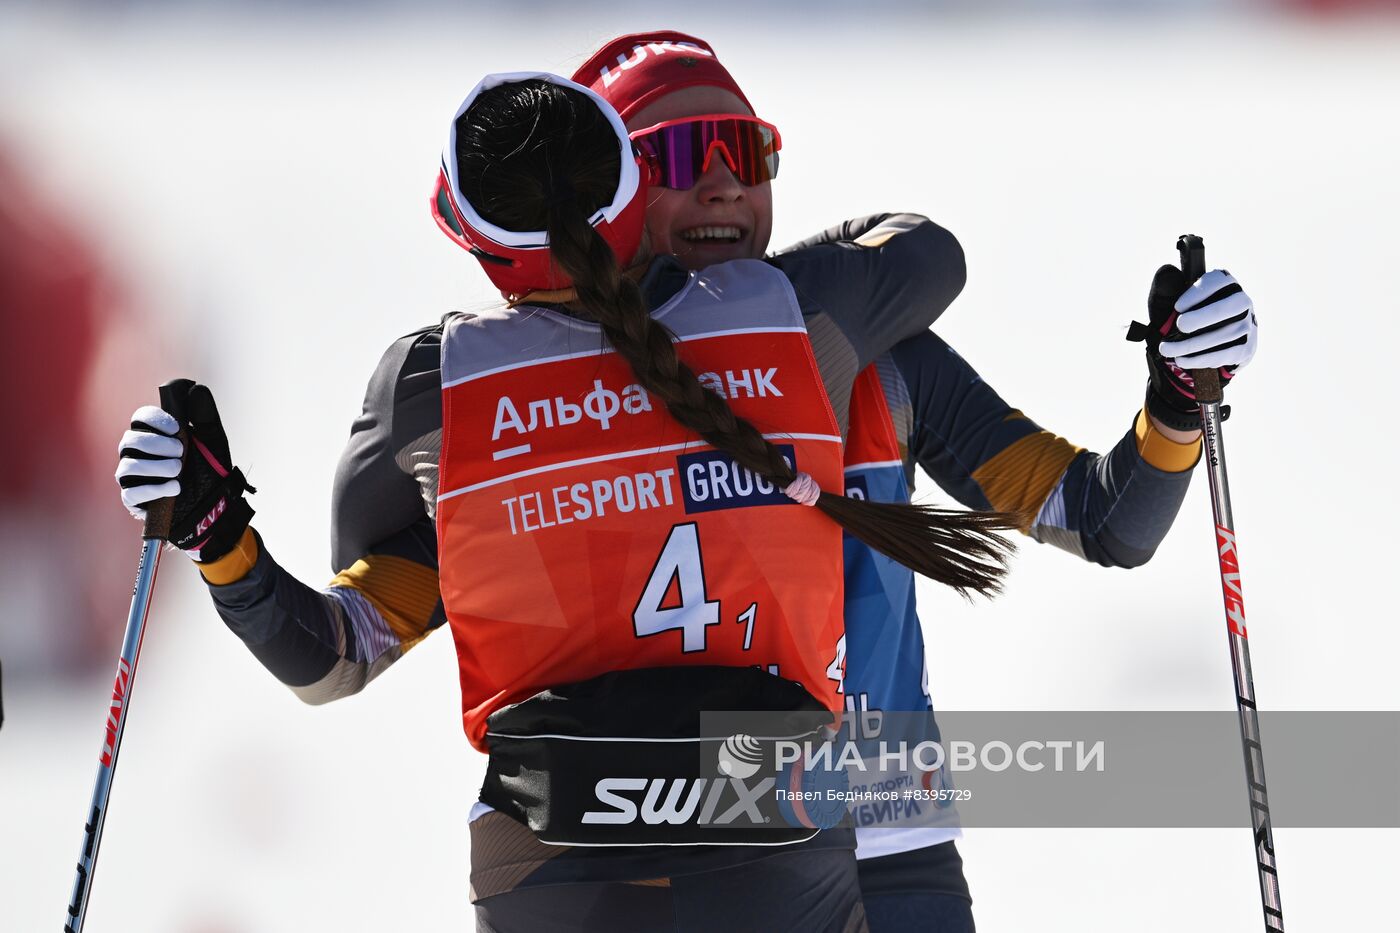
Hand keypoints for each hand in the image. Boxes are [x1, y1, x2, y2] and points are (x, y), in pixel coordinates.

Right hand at [114, 381, 254, 561]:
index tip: (175, 427)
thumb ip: (204, 415)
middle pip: (130, 440)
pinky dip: (153, 489)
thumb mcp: (213, 441)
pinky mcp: (135, 501)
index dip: (154, 419)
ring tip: (178, 469)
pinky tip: (174, 487)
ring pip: (127, 466)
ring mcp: (133, 478)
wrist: (216, 507)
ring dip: (154, 466)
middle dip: (155, 444)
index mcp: (154, 435)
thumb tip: (195, 387)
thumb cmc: (210, 470)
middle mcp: (138, 454)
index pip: (140, 418)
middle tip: (180, 451)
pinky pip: (131, 493)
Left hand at [1128, 265, 1257, 431]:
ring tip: (1167, 349)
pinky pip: (1228, 353)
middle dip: (1204, 317)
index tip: (1178, 307)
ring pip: (1227, 333)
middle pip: (1231, 306)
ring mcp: (1248, 325)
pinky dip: (1202, 358)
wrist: (1195, 349)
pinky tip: (1182, 359)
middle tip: (1180, 326)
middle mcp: (1241, 302)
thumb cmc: (1181, 318)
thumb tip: (1166, 271)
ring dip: (1194, 343)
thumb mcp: (1168, 303)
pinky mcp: (1246, 348)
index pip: (1219, 281)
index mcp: (1224, 285)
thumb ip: (1165, 288)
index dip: (1200, 292)